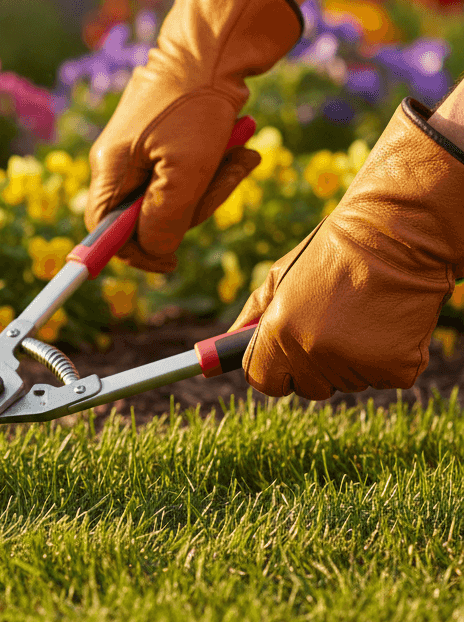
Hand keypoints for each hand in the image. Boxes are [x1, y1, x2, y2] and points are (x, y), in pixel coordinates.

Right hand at [85, 0, 301, 272]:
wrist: (218, 42)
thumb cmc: (196, 103)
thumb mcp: (185, 170)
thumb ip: (165, 220)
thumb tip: (154, 257)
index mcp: (111, 170)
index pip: (105, 231)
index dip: (135, 251)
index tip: (171, 258)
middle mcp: (122, 164)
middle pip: (147, 219)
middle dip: (192, 209)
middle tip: (223, 178)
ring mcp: (146, 152)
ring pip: (177, 198)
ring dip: (214, 184)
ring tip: (241, 155)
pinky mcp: (171, 140)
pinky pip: (192, 173)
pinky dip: (219, 166)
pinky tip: (240, 147)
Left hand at [231, 99, 463, 398]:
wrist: (398, 234)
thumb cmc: (334, 251)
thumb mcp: (280, 276)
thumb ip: (250, 314)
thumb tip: (222, 345)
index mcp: (280, 333)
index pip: (263, 381)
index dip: (272, 370)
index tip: (283, 358)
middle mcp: (313, 354)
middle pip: (305, 387)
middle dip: (312, 366)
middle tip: (330, 327)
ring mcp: (356, 364)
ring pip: (345, 383)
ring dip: (349, 360)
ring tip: (360, 315)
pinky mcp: (397, 369)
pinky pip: (382, 379)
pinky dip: (385, 359)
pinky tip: (385, 323)